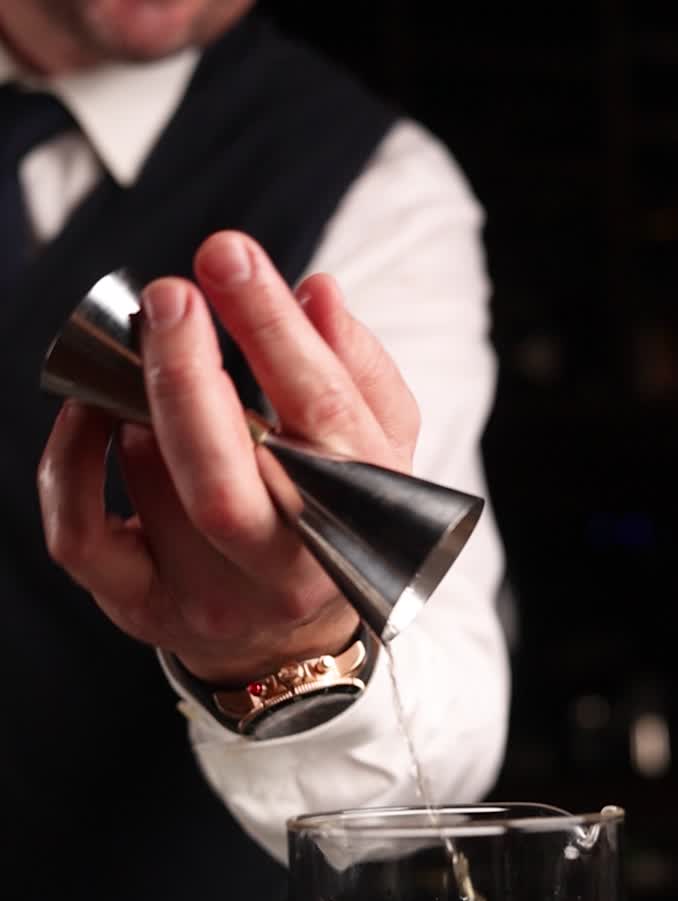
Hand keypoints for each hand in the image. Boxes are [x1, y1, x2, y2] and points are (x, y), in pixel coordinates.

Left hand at [38, 231, 419, 683]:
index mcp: (355, 512)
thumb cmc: (331, 516)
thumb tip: (317, 291)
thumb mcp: (377, 446)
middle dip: (184, 376)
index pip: (318, 410)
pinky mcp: (142, 607)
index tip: (229, 256)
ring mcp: (209, 595)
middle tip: (169, 297)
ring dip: (144, 407)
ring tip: (162, 372)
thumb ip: (358, 369)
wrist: (291, 635)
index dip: (271, 328)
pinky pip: (79, 534)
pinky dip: (68, 461)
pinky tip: (88, 410)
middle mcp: (283, 566)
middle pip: (221, 478)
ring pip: (151, 484)